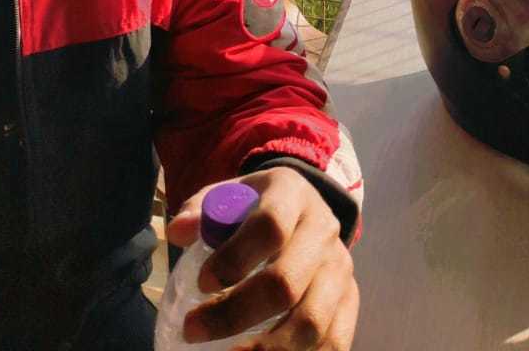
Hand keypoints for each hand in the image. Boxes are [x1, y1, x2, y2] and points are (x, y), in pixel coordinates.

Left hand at [165, 166, 358, 348]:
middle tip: (194, 329)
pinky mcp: (350, 301)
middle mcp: (323, 231)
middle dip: (235, 314)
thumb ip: (201, 209)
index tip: (200, 283)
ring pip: (311, 322)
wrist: (306, 209)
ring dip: (266, 350)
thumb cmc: (257, 207)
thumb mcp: (231, 193)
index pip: (269, 227)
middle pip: (286, 282)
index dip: (234, 259)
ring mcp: (340, 269)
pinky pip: (334, 343)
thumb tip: (178, 233)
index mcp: (292, 194)